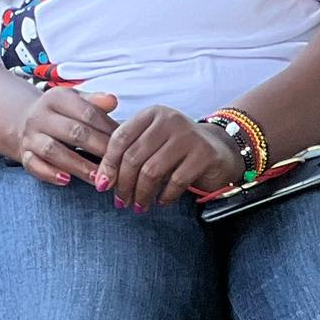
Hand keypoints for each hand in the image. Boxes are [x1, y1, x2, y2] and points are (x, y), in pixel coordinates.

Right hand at [8, 86, 119, 185]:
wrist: (26, 121)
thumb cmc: (62, 114)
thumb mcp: (77, 101)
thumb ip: (95, 102)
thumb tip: (112, 101)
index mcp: (57, 97)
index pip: (86, 113)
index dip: (107, 129)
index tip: (125, 144)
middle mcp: (41, 115)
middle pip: (72, 132)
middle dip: (97, 149)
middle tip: (117, 165)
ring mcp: (30, 136)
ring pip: (53, 150)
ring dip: (77, 165)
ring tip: (97, 177)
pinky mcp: (24, 154)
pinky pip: (33, 165)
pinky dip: (49, 173)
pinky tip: (66, 180)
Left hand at [98, 107, 242, 210]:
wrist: (218, 148)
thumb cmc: (176, 148)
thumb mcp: (152, 140)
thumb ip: (129, 151)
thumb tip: (101, 178)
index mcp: (151, 114)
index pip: (120, 138)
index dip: (108, 164)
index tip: (103, 185)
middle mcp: (169, 120)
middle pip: (133, 157)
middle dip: (123, 184)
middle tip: (121, 202)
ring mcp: (188, 135)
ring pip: (152, 171)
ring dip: (142, 194)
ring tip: (139, 206)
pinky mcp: (204, 154)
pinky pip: (176, 181)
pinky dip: (165, 196)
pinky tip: (161, 201)